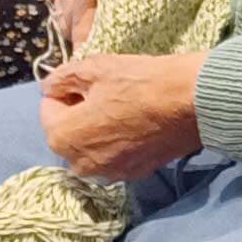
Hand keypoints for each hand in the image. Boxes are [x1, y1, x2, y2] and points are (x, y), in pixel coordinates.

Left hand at [39, 50, 203, 179]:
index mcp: (62, 137)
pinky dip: (119, 141)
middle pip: (68, 131)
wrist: (193, 102)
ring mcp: (109, 173)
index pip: (48, 107)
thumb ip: (61, 78)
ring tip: (124, 107)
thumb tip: (49, 86)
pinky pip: (114, 155)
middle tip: (107, 91)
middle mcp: (79, 164)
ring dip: (98, 128)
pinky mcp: (134, 174)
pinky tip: (138, 122)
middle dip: (79, 112)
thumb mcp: (95, 68)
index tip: (89, 79)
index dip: (67, 89)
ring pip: (91, 145)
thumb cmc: (141, 81)